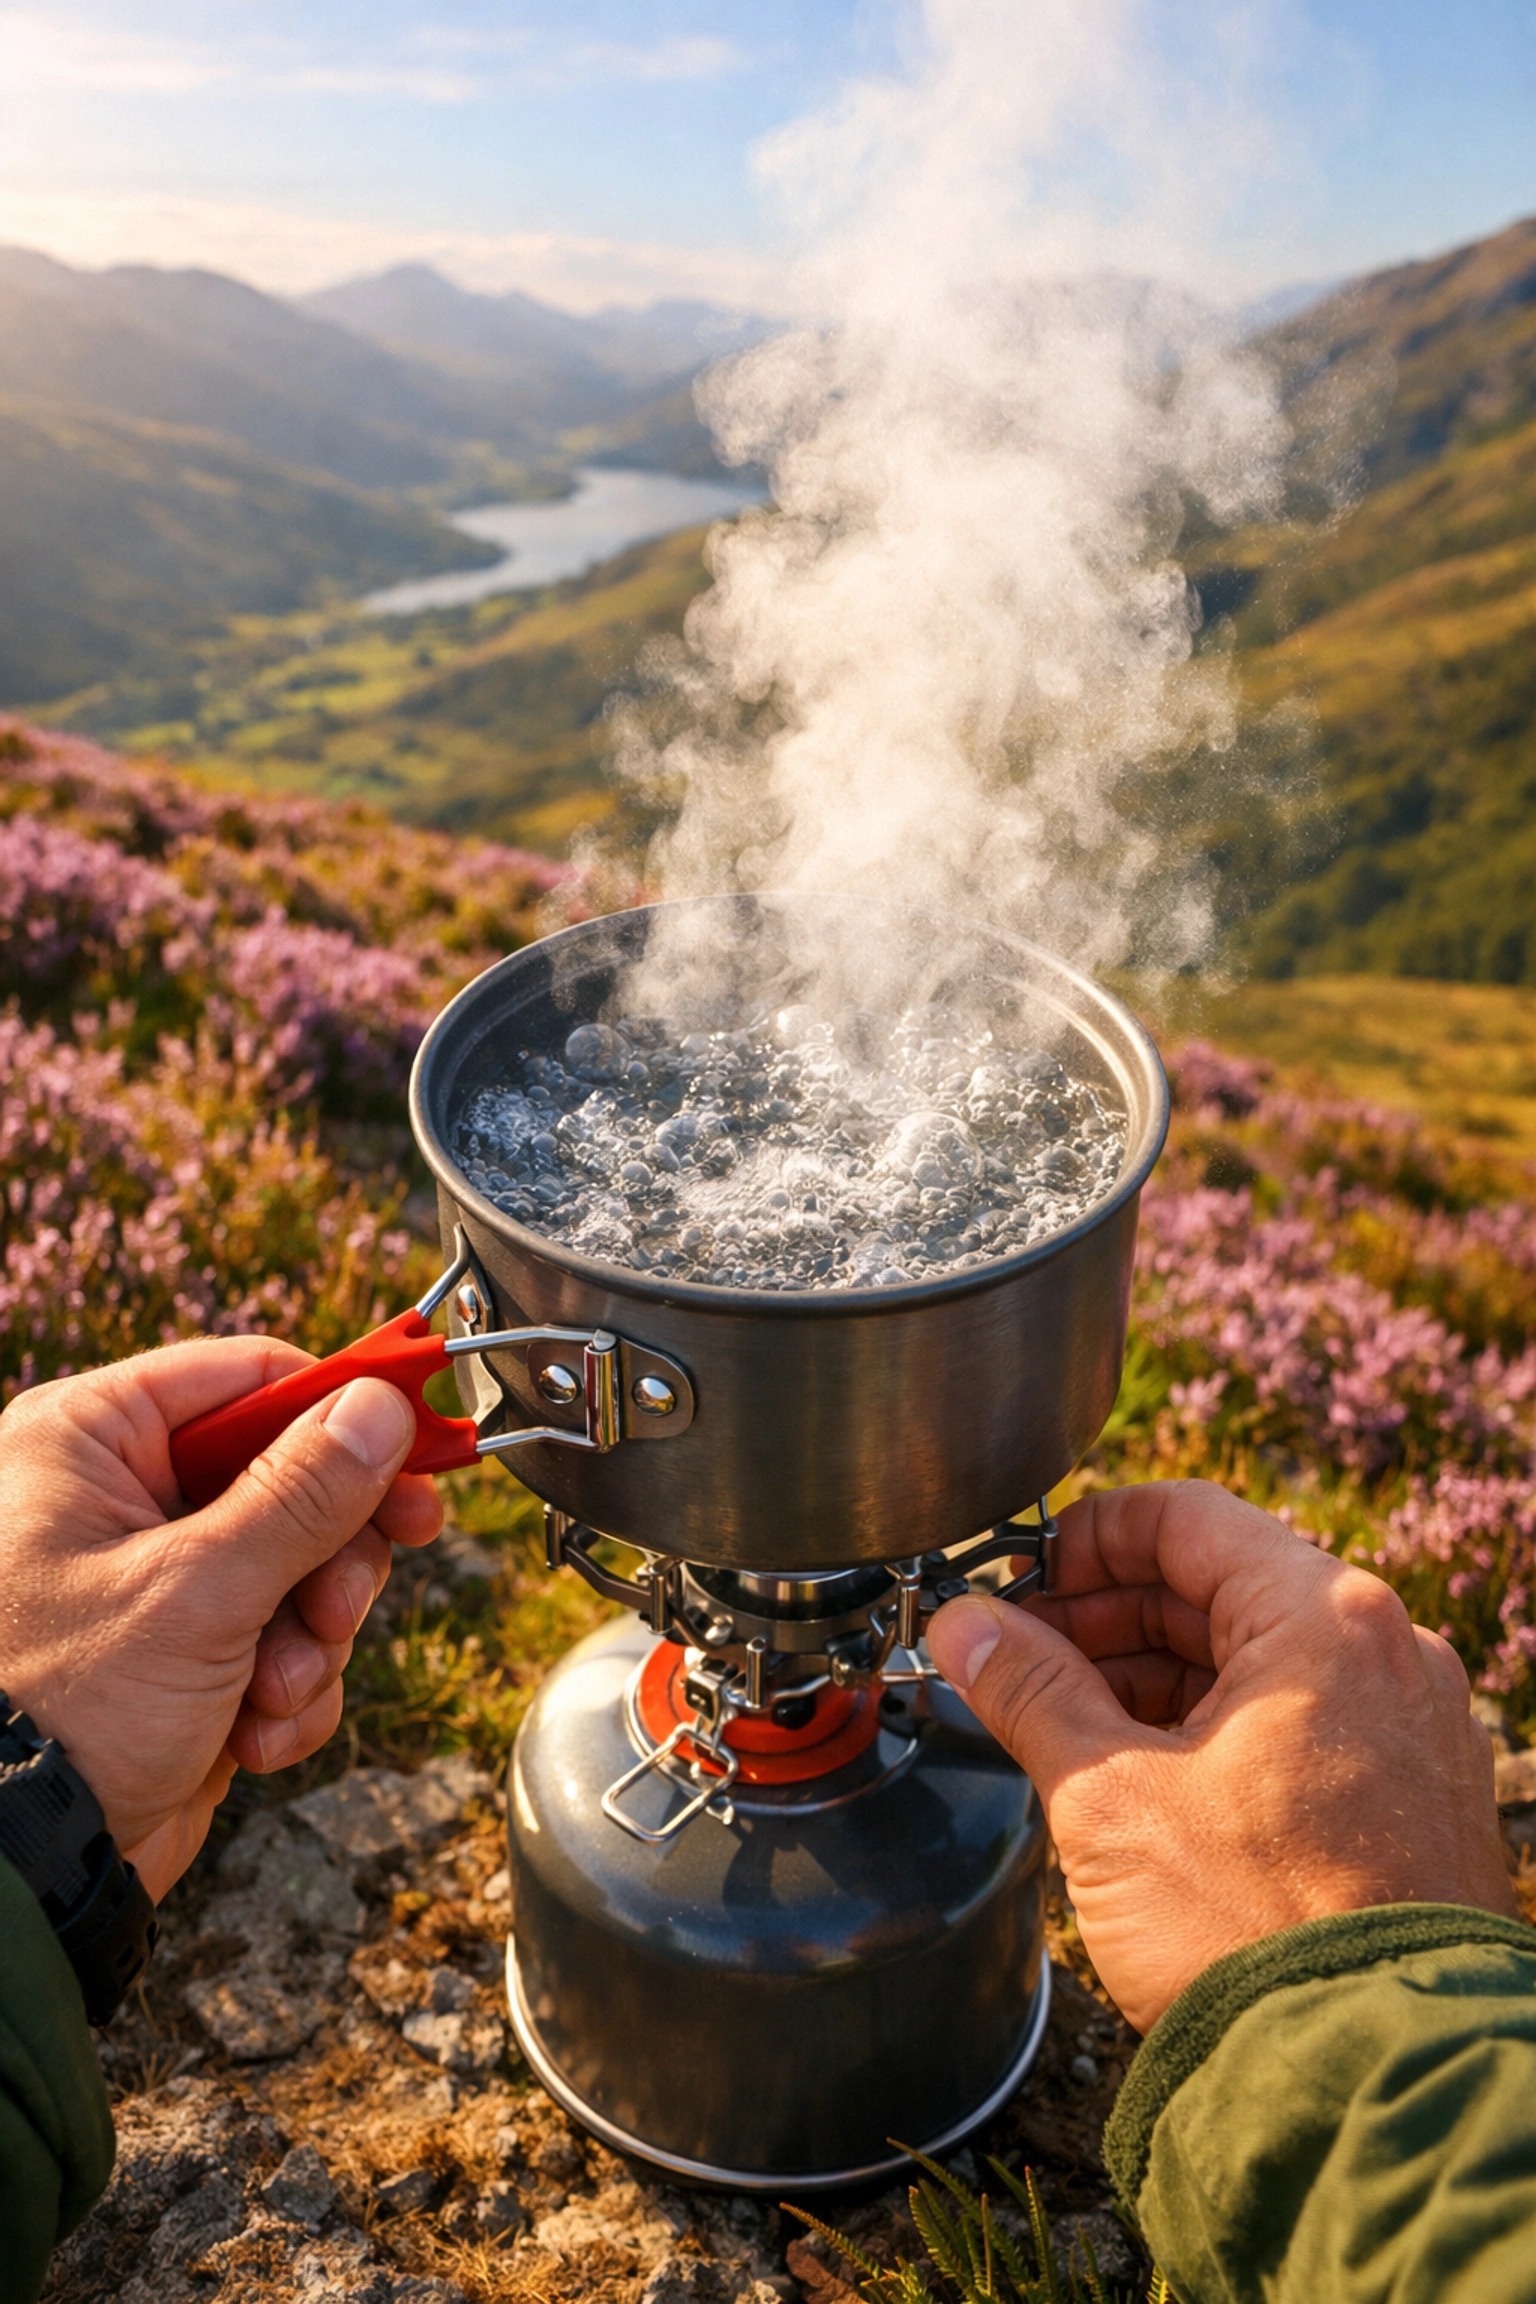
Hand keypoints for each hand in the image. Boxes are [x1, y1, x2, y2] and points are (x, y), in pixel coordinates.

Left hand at [0, 1340, 441, 1901]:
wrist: (27, 1873)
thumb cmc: (63, 1712)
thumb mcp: (197, 1590)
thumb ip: (302, 1493)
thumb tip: (380, 1406)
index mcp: (90, 1441)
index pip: (249, 1378)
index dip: (342, 1410)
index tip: (423, 1447)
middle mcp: (120, 1498)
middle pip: (293, 1475)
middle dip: (331, 1558)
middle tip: (341, 1603)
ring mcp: (157, 1581)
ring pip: (301, 1566)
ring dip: (312, 1639)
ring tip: (275, 1692)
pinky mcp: (187, 1656)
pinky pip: (284, 1642)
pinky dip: (288, 1692)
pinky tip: (254, 1735)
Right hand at [926, 1479, 1515, 2035]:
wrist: (1370, 2084)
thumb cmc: (1252, 1932)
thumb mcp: (1109, 1796)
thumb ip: (1030, 1690)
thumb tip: (965, 1625)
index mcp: (1325, 1617)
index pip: (1185, 1515)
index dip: (1083, 1537)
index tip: (1016, 1577)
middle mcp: (1387, 1650)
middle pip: (1220, 1584)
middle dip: (1106, 1616)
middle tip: (1016, 1654)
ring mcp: (1410, 1724)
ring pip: (1256, 1657)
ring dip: (1152, 1676)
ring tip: (1060, 1722)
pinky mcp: (1412, 1794)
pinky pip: (1298, 1720)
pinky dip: (1212, 1727)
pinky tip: (1137, 1773)